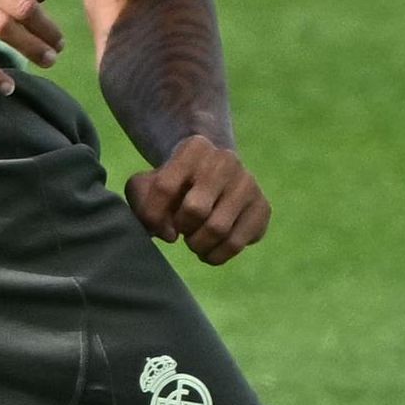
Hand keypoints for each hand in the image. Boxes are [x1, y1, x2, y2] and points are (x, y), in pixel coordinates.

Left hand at [126, 138, 269, 264]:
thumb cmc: (173, 185)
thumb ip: (142, 203)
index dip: (154, 216)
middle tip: (182, 230)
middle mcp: (226, 160)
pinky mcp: (263, 207)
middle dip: (182, 228)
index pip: (165, 187)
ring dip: (198, 245)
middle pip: (195, 209)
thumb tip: (169, 233)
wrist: (214, 178)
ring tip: (195, 242)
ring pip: (218, 229)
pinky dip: (217, 256)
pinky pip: (236, 243)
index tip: (156, 227)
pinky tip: (210, 251)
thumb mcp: (146, 185)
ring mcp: (248, 184)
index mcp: (194, 148)